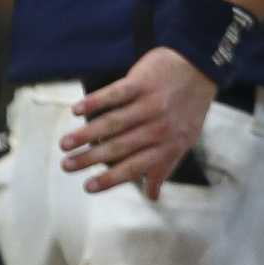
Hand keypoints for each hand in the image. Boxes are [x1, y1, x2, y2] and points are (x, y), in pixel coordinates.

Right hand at [61, 47, 216, 199]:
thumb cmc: (189, 108)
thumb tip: (152, 197)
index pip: (134, 167)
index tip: (87, 188)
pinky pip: (114, 94)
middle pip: (118, 147)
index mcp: (168, 145)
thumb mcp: (185, 141)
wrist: (199, 67)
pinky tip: (76, 111)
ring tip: (64, 144)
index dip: (110, 179)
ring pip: (112, 123)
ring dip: (86, 134)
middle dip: (89, 159)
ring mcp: (149, 104)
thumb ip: (165, 167)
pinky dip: (94, 102)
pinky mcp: (141, 82)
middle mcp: (158, 127)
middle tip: (66, 166)